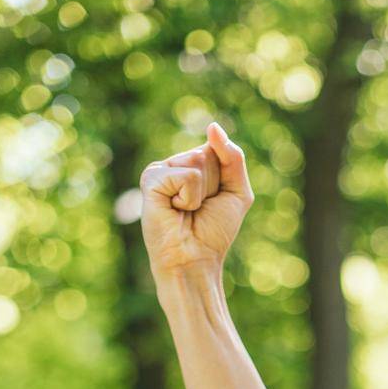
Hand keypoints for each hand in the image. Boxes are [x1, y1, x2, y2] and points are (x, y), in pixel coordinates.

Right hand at [139, 120, 253, 286]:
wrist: (194, 261)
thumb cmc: (213, 234)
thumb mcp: (236, 193)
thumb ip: (233, 158)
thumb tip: (213, 127)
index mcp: (192, 165)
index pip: (217, 149)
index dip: (225, 178)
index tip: (214, 202)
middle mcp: (174, 164)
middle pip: (208, 154)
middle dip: (214, 186)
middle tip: (198, 210)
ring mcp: (160, 170)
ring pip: (198, 162)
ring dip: (202, 194)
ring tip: (186, 211)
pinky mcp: (151, 179)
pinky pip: (187, 176)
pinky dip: (189, 198)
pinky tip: (175, 210)